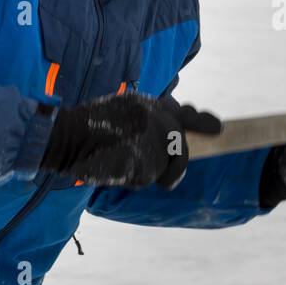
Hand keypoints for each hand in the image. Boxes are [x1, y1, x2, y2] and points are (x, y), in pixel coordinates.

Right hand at [41, 93, 220, 188]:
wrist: (67, 135)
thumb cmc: (89, 126)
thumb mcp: (123, 111)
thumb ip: (150, 117)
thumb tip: (181, 125)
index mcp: (150, 105)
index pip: (184, 116)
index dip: (202, 123)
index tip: (218, 128)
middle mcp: (157, 119)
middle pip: (181, 148)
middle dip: (176, 164)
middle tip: (168, 179)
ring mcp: (154, 140)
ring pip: (166, 166)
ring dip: (150, 172)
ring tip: (123, 163)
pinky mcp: (147, 160)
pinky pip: (149, 178)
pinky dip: (135, 179)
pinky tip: (116, 168)